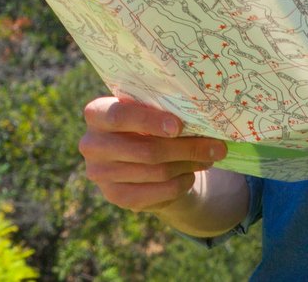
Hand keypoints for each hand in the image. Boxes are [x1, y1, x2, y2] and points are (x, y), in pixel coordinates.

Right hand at [79, 94, 228, 214]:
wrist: (133, 157)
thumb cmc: (144, 124)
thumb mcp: (147, 111)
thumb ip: (163, 111)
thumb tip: (206, 120)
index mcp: (96, 113)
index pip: (120, 116)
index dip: (149, 121)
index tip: (178, 126)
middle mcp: (91, 144)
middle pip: (145, 149)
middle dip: (185, 148)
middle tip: (216, 147)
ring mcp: (100, 173)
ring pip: (156, 171)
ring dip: (188, 164)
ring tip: (209, 158)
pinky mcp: (115, 196)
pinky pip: (156, 192)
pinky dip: (180, 183)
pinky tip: (190, 175)